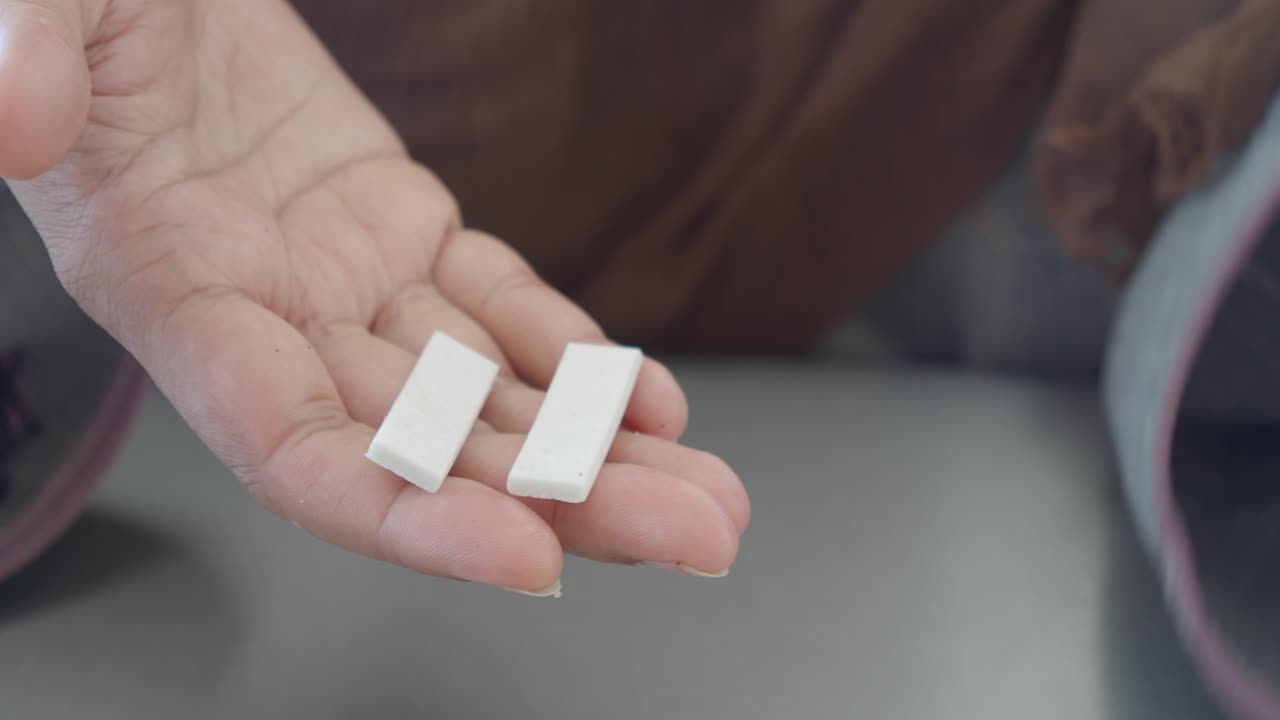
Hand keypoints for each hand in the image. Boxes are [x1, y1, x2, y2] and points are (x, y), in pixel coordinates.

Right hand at [2, 0, 748, 591]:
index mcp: (175, 292)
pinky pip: (500, 309)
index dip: (406, 514)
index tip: (526, 553)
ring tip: (710, 494)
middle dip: (563, 500)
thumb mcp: (45, 5)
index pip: (296, 450)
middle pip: (430, 447)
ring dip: (597, 449)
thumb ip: (22, 52)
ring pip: (485, 394)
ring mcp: (348, 281)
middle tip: (693, 535)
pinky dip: (576, 357)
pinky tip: (648, 400)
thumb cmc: (87, 6)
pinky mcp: (403, 229)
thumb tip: (15, 112)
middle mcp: (274, 317)